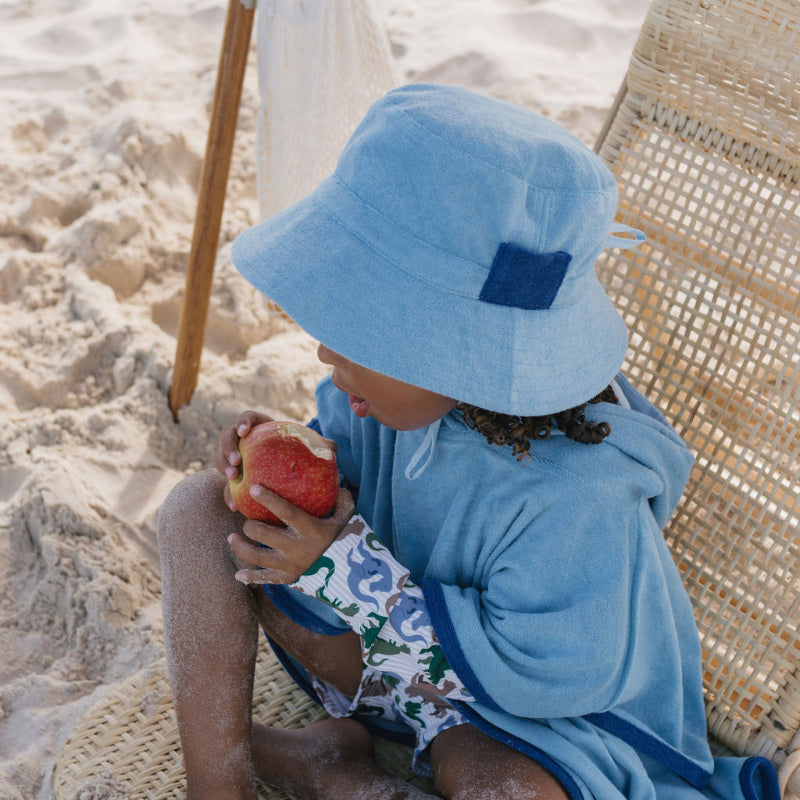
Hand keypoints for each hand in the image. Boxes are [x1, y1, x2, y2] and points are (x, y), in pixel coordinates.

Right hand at [214, 411, 338, 512]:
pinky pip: (226, 486)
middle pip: (226, 436)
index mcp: (261, 429)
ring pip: (219, 458)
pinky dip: (229, 495)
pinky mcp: (233, 479)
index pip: (248, 418)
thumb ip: (321, 448)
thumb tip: (332, 447)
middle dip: (227, 447)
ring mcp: (235, 459)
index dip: (243, 422)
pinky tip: (235, 506)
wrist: (289, 480)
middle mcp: (243, 442)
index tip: (244, 432)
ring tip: (232, 478)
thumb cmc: (302, 460)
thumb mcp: (310, 452)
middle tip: (237, 461)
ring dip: (222, 466)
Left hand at [227, 486, 355, 583]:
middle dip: (251, 526)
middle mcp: (299, 549)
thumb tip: (334, 478)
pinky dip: (250, 577)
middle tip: (246, 520)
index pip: (287, 512)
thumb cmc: (345, 537)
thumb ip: (341, 498)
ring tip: (232, 537)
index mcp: (312, 530)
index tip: (253, 488)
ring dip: (242, 548)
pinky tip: (237, 574)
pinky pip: (265, 579)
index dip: (269, 500)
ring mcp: (292, 566)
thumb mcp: (347, 516)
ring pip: (258, 558)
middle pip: (266, 536)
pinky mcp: (288, 578)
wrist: (349, 573)